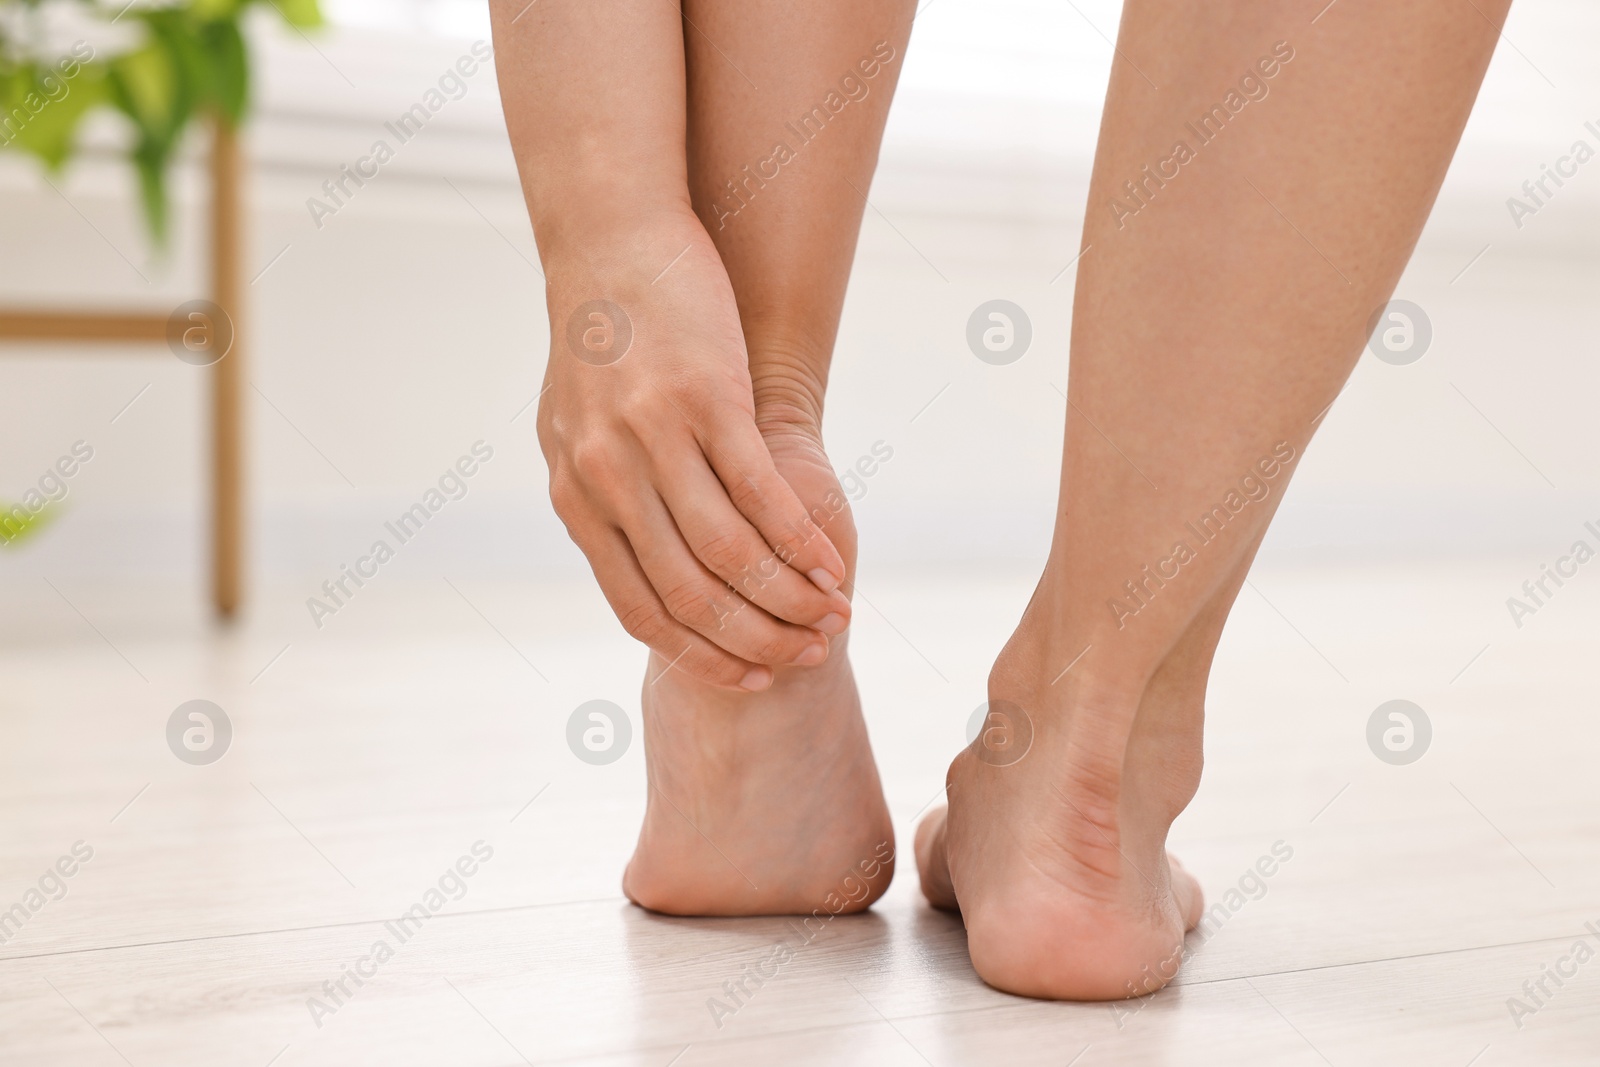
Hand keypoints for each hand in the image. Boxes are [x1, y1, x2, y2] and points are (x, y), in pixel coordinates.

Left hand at [538, 211, 851, 690]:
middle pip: (691, 593)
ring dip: (789, 597)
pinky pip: (761, 493)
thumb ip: (603, 498)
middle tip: (809, 653)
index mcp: (576, 499)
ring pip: (731, 553)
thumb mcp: (576, 431)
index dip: (704, 655)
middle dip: (758, 638)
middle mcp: (608, 479)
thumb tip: (634, 556)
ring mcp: (654, 439)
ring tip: (832, 614)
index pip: (642, 610)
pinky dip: (801, 540)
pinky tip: (831, 562)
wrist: (610, 242)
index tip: (753, 676)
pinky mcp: (705, 399)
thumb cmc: (603, 342)